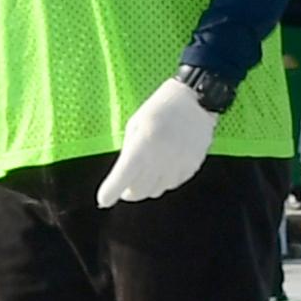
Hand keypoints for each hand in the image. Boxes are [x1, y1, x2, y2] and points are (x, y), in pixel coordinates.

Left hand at [96, 74, 220, 206]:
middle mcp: (161, 158)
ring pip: (156, 190)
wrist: (197, 100)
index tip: (104, 200)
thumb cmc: (161, 108)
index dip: (110, 193)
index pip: (122, 178)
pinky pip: (172, 184)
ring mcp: (178, 164)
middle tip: (125, 185)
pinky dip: (164, 180)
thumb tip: (123, 175)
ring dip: (147, 185)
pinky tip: (164, 165)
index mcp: (142, 145)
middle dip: (129, 191)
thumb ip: (128, 150)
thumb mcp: (135, 124)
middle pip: (139, 192)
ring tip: (147, 170)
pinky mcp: (192, 166)